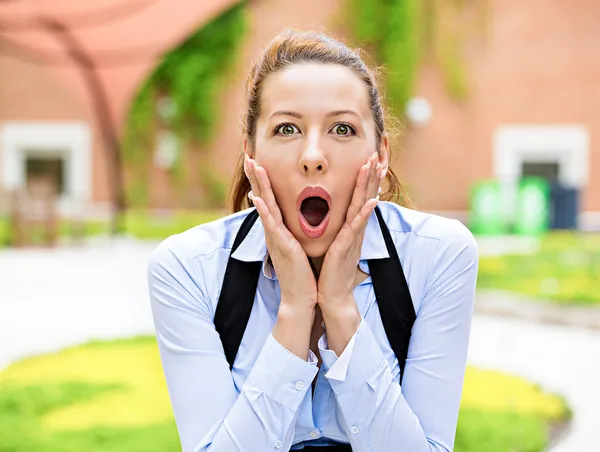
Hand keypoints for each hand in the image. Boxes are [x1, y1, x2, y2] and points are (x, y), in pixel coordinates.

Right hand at [244, 155, 317, 309]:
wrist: (301, 296)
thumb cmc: (301, 272)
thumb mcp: (296, 246)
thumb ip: (292, 231)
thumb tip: (293, 219)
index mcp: (278, 229)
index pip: (268, 198)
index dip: (262, 180)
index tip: (257, 161)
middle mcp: (273, 230)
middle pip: (262, 196)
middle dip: (255, 175)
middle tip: (248, 154)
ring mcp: (275, 237)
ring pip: (264, 205)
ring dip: (258, 184)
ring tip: (252, 165)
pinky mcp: (281, 246)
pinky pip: (271, 225)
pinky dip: (264, 210)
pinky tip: (258, 198)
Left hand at [317, 152, 381, 309]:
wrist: (331, 294)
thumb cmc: (330, 270)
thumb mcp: (333, 244)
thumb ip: (336, 230)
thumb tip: (332, 218)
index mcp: (350, 228)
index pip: (359, 198)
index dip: (364, 180)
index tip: (368, 160)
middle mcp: (355, 230)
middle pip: (365, 196)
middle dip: (370, 175)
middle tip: (375, 154)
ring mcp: (353, 237)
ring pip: (363, 206)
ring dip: (369, 185)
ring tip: (373, 166)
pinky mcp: (347, 247)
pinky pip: (356, 227)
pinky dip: (365, 213)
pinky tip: (372, 201)